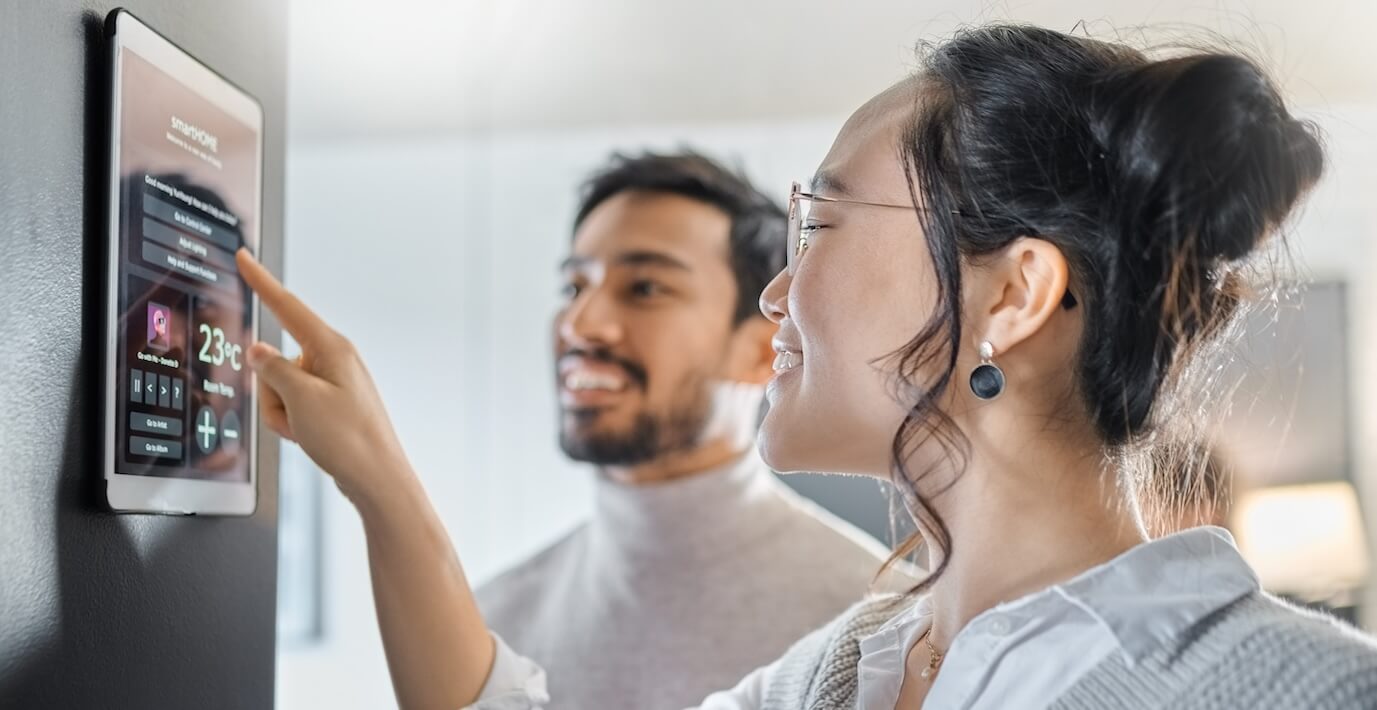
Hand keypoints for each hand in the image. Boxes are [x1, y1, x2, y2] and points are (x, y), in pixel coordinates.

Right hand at [236, 248, 412, 506]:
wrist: (376, 478)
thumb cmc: (349, 439)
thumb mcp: (300, 400)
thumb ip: (272, 369)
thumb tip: (258, 350)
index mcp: (332, 348)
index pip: (287, 305)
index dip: (261, 281)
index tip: (245, 256)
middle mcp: (334, 359)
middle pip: (275, 360)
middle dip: (271, 391)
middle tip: (295, 416)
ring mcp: (332, 382)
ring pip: (280, 387)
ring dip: (282, 411)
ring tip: (307, 430)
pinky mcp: (330, 403)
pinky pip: (293, 405)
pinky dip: (292, 422)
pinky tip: (310, 437)